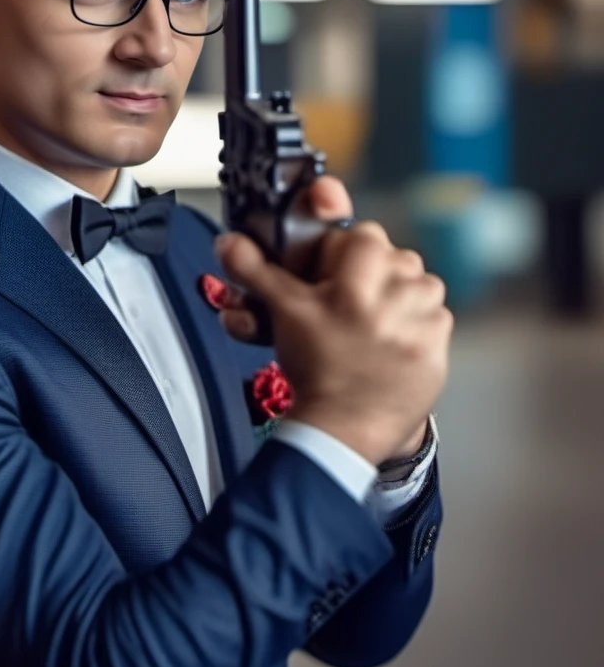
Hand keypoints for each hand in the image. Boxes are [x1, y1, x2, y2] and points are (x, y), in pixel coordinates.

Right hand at [214, 177, 451, 464]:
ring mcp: (424, 325)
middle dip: (374, 275)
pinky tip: (392, 345)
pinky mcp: (439, 349)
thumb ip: (255, 271)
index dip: (344, 253)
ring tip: (373, 325)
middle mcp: (398, 298)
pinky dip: (418, 326)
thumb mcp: (282, 314)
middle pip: (396, 257)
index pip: (364, 234)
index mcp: (358, 282)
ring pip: (422, 285)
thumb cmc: (313, 369)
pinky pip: (436, 318)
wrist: (341, 432)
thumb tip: (228, 241)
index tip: (331, 279)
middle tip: (349, 305)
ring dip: (401, 297)